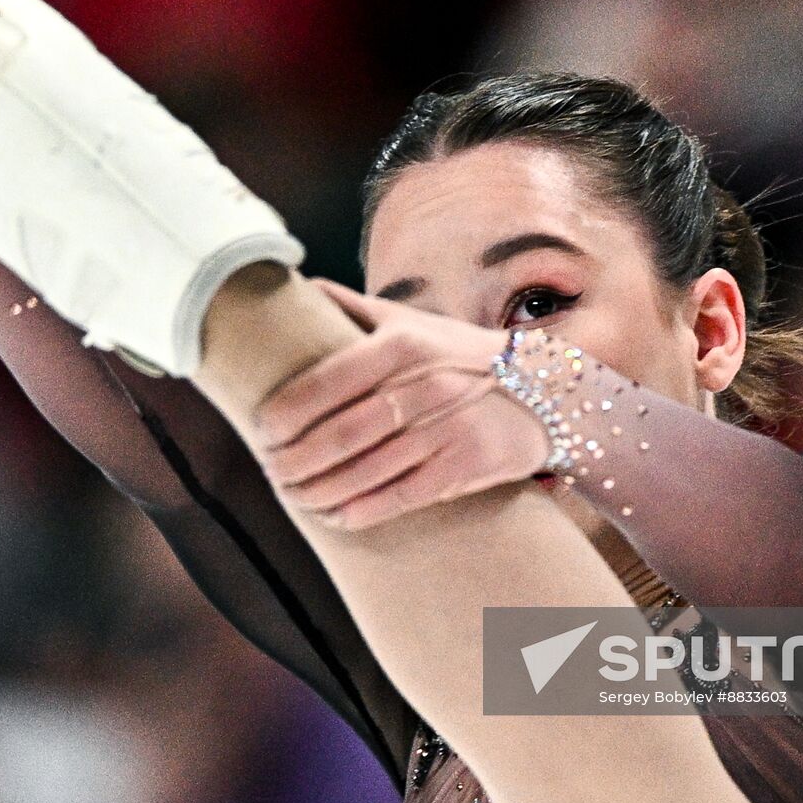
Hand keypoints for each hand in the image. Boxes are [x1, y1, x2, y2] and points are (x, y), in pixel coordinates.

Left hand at [254, 279, 551, 530]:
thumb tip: (300, 287)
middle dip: (294, 459)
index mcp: (403, 343)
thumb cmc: (457, 356)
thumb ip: (355, 309)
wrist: (541, 393)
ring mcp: (448, 425)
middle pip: (341, 432)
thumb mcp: (412, 321)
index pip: (326, 380)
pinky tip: (334, 516)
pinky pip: (401, 495)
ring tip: (294, 496)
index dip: (285, 413)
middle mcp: (426, 381)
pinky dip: (361, 510)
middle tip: (271, 469)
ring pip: (366, 469)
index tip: (261, 432)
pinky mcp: (466, 463)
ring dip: (320, 490)